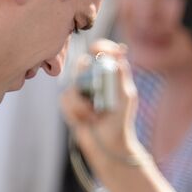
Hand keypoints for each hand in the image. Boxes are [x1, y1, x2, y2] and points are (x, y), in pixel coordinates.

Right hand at [60, 42, 141, 167]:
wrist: (108, 144)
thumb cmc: (120, 121)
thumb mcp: (126, 96)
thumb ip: (121, 74)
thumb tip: (119, 53)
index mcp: (108, 74)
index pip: (101, 52)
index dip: (99, 46)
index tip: (98, 49)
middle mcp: (92, 79)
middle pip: (82, 64)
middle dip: (87, 80)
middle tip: (96, 97)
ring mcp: (79, 91)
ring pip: (73, 86)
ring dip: (84, 104)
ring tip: (95, 116)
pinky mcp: (69, 104)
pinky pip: (66, 99)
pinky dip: (77, 111)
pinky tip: (86, 120)